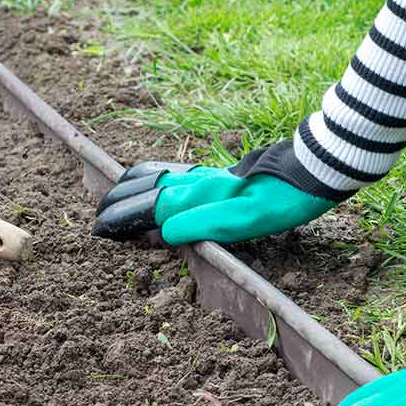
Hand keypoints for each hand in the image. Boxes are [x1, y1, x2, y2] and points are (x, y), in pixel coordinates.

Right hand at [91, 160, 334, 244]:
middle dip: (117, 204)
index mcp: (194, 196)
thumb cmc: (277, 201)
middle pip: (142, 189)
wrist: (307, 173)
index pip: (145, 208)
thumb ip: (199, 224)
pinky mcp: (215, 175)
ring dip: (130, 188)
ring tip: (114, 199)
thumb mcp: (241, 221)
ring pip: (155, 177)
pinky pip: (171, 173)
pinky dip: (150, 178)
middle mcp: (193, 183)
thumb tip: (162, 231)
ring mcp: (203, 177)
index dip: (121, 221)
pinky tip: (155, 184)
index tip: (99, 232)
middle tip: (97, 221)